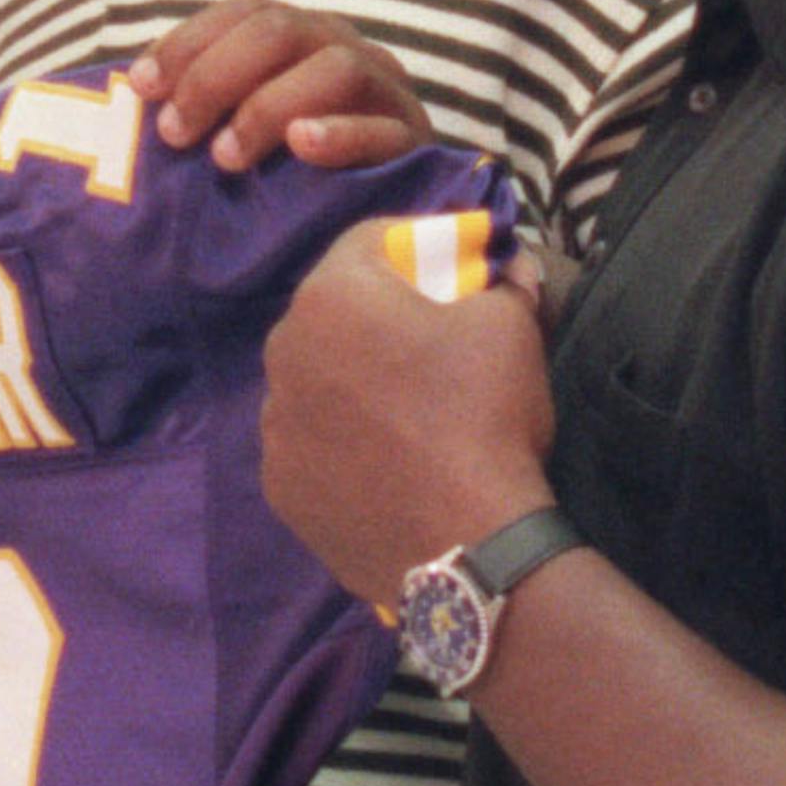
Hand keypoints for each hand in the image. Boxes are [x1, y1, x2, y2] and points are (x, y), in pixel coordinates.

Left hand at [131, 0, 430, 172]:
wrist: (379, 234)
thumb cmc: (289, 178)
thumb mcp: (240, 133)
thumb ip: (203, 107)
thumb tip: (132, 92)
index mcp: (300, 39)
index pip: (245, 12)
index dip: (189, 41)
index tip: (142, 86)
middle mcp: (343, 50)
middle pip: (280, 31)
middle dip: (216, 76)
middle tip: (175, 134)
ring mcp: (385, 93)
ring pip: (335, 68)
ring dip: (269, 106)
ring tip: (227, 157)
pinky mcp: (414, 146)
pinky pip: (383, 130)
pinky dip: (340, 134)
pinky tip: (302, 147)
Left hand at [261, 221, 555, 609]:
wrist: (466, 544)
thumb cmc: (484, 416)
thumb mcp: (511, 328)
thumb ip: (503, 283)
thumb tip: (511, 267)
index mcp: (332, 296)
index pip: (371, 240)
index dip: (419, 246)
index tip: (454, 269)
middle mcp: (283, 352)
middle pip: (336, 313)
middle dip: (381, 317)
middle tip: (433, 345)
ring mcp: (274, 427)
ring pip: (317, 381)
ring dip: (354, 383)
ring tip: (408, 417)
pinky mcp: (280, 487)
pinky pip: (312, 445)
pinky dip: (342, 445)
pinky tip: (386, 467)